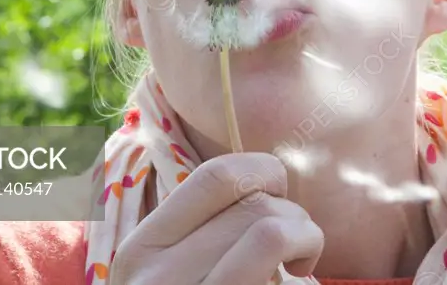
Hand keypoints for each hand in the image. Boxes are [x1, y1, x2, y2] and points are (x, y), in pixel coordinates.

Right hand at [108, 152, 323, 284]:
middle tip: (298, 246)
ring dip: (305, 234)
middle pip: (249, 199)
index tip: (279, 199)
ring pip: (267, 220)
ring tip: (301, 260)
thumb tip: (263, 189)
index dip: (263, 172)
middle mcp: (153, 272)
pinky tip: (300, 273)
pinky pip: (270, 244)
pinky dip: (304, 248)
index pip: (211, 177)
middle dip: (292, 212)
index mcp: (141, 251)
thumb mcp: (171, 281)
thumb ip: (197, 241)